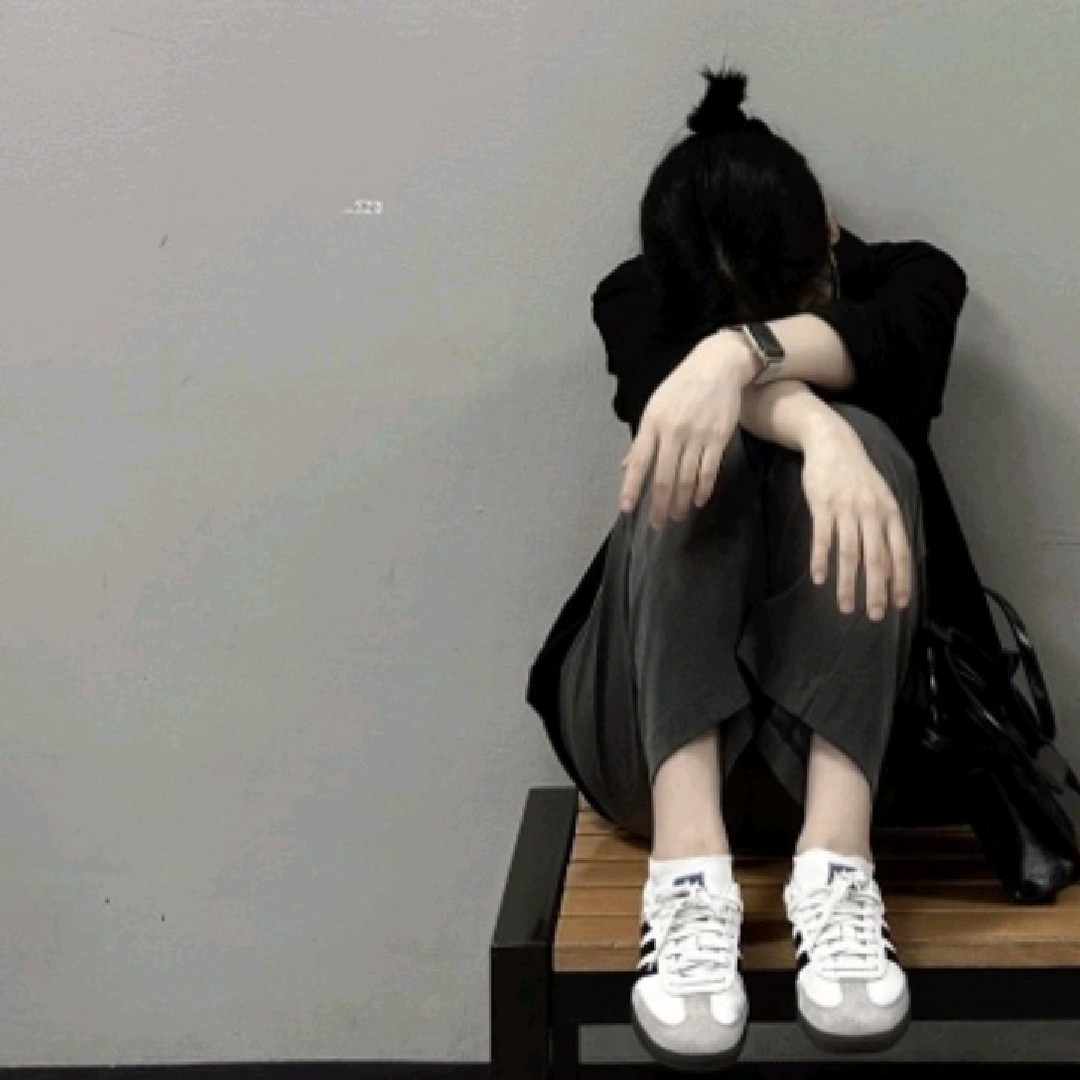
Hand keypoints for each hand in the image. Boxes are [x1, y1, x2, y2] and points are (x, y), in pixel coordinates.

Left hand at [619, 332, 757, 528]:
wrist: (717, 366)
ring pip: (686, 478)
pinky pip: (709, 471)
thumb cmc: (681, 387)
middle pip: (663, 477)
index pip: (638, 462)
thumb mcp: (655, 406)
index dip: (631, 488)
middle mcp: (672, 432)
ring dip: (680, 502)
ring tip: (676, 517)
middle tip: (657, 525)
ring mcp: (696, 436)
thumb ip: (642, 439)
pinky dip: (702, 489)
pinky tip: (698, 501)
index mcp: (652, 424)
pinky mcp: (718, 438)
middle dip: (659, 505)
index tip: (627, 509)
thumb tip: (626, 465)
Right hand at [800, 420, 912, 620]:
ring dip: (848, 583)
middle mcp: (871, 513)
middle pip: (876, 558)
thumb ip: (885, 527)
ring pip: (850, 553)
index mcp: (889, 512)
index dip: (901, 580)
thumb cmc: (857, 475)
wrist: (833, 443)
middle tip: (875, 615)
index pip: (900, 552)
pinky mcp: (822, 505)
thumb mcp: (880, 497)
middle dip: (877, 590)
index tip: (901, 605)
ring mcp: (846, 509)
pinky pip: (822, 538)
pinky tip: (819, 579)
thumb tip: (892, 564)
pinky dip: (821, 560)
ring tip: (845, 607)